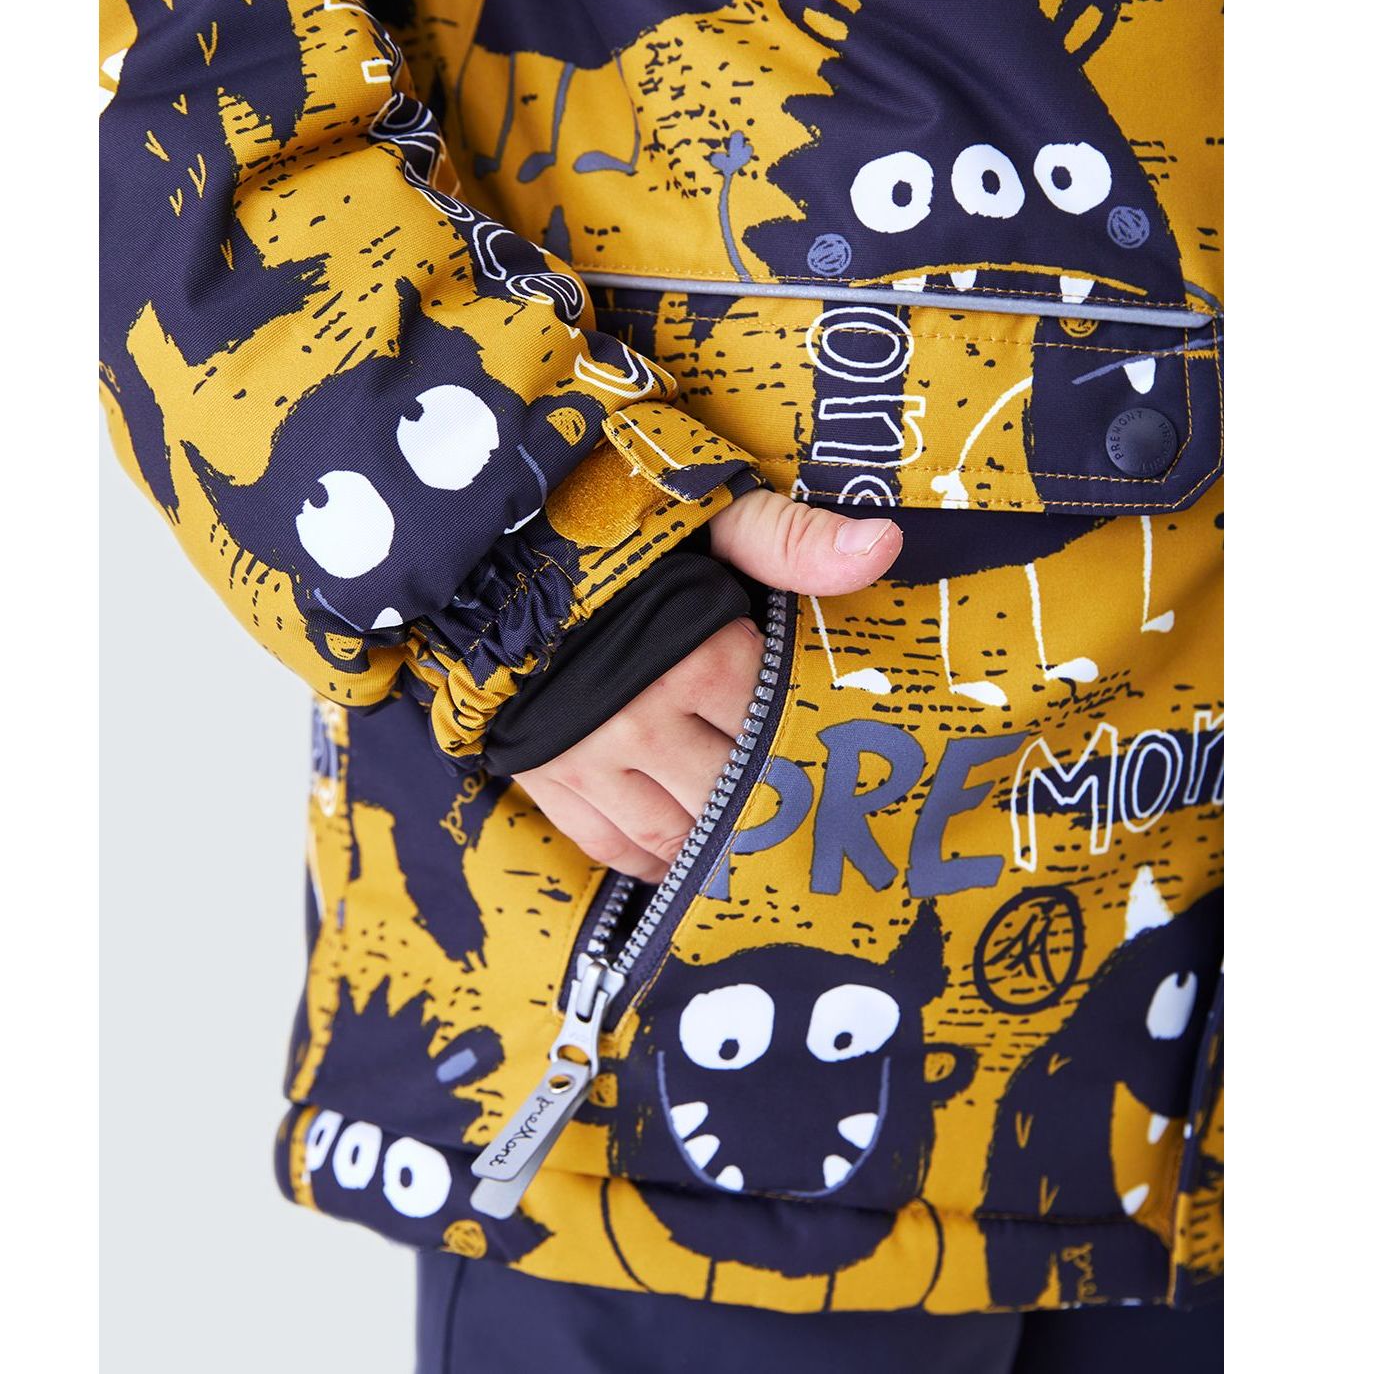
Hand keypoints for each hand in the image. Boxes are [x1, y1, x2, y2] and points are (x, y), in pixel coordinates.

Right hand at [515, 491, 901, 881]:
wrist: (496, 552)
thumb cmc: (621, 532)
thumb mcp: (716, 520)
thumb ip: (795, 540)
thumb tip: (884, 546)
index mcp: (700, 657)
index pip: (776, 729)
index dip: (802, 737)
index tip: (830, 753)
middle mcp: (645, 716)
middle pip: (732, 797)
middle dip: (766, 808)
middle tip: (803, 824)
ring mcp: (590, 753)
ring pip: (674, 832)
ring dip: (711, 848)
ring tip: (745, 850)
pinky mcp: (546, 772)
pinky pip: (609, 842)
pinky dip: (648, 861)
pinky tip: (680, 861)